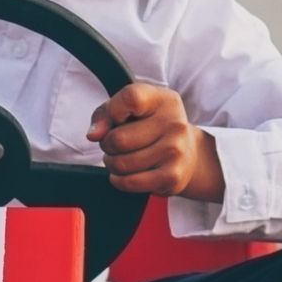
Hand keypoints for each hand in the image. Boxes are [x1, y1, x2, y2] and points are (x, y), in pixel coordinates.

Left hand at [90, 82, 225, 200]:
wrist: (188, 153)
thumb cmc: (150, 127)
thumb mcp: (131, 110)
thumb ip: (107, 113)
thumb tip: (94, 135)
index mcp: (164, 100)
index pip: (131, 98)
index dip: (113, 111)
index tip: (116, 118)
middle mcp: (174, 123)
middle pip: (118, 139)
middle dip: (107, 144)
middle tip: (114, 144)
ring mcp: (175, 151)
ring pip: (121, 164)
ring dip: (112, 164)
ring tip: (121, 158)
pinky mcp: (172, 176)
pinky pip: (130, 182)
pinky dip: (119, 180)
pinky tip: (125, 174)